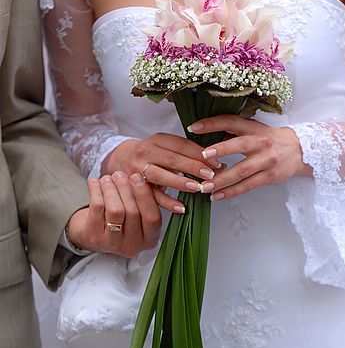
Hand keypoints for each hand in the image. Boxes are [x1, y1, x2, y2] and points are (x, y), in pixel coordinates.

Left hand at [67, 172, 161, 257]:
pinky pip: (97, 207)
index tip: (137, 177)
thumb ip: (145, 199)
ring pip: (115, 210)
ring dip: (111, 189)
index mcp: (149, 239)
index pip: (153, 218)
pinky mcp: (94, 237)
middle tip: (119, 174)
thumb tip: (144, 176)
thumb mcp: (138, 212)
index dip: (145, 195)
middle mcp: (132, 245)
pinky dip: (96, 190)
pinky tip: (95, 182)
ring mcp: (112, 244)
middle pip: (133, 212)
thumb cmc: (121, 219)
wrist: (93, 232)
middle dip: (125, 188)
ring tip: (108, 178)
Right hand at [102, 134, 217, 212]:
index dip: (199, 153)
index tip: (216, 162)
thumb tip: (221, 166)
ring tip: (198, 188)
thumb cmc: (153, 155)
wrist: (121, 160)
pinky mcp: (135, 187)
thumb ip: (191, 155)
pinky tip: (182, 208)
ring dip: (180, 183)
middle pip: (172, 159)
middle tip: (211, 175)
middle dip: (193, 167)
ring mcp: (138, 170)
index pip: (181, 144)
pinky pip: (153, 196)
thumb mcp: (168, 148)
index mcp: (157, 139)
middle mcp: (145, 152)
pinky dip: (168, 203)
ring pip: (160, 176)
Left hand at [187, 115, 310, 200]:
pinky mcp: (270, 176)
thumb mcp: (255, 130)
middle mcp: (260, 142)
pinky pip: (248, 186)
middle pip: (238, 146)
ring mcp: (266, 160)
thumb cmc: (272, 140)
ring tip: (204, 187)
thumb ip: (235, 133)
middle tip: (202, 156)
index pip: (231, 121)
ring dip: (221, 180)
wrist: (301, 151)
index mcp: (254, 128)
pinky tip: (217, 196)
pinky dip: (232, 192)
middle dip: (220, 150)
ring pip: (241, 171)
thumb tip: (209, 138)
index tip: (193, 127)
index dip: (212, 123)